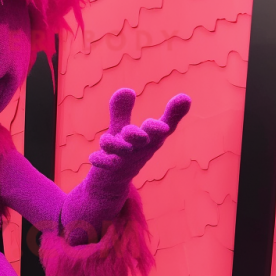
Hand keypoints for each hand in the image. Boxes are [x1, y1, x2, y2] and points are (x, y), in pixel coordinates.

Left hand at [61, 88, 190, 244]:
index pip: (164, 127)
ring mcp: (126, 162)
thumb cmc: (122, 154)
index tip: (184, 98)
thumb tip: (126, 89)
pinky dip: (99, 160)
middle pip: (149, 139)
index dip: (173, 115)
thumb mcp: (122, 131)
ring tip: (106, 140)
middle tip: (148, 128)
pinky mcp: (110, 171)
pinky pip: (105, 166)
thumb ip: (122, 111)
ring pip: (124, 152)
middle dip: (148, 131)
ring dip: (117, 144)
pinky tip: (92, 158)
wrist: (110, 185)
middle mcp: (141, 151)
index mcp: (150, 140)